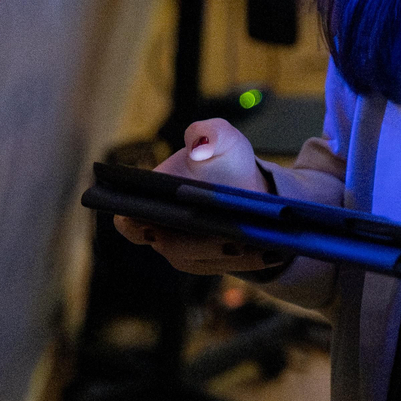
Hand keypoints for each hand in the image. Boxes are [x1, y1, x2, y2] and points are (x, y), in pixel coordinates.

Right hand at [113, 118, 281, 274]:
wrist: (246, 181)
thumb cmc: (223, 158)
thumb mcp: (220, 136)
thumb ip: (207, 133)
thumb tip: (199, 150)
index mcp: (149, 203)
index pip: (129, 222)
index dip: (134, 225)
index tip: (154, 225)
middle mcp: (162, 233)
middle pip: (173, 246)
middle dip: (200, 242)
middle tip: (226, 235)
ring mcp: (187, 253)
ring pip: (202, 260)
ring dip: (228, 255)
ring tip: (257, 243)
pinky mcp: (213, 263)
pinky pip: (228, 267)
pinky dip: (248, 260)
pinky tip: (272, 251)